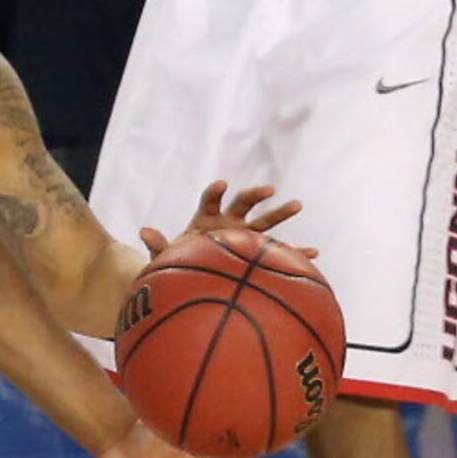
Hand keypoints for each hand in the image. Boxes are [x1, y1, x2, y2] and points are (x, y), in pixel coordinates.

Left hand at [140, 180, 312, 260]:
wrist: (195, 274)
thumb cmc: (180, 262)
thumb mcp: (166, 257)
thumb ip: (157, 245)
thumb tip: (143, 231)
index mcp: (205, 219)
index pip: (210, 200)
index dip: (214, 192)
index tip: (221, 183)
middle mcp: (228, 222)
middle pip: (242, 203)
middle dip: (254, 194)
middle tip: (268, 188)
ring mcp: (245, 235)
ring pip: (265, 221)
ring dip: (280, 212)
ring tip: (297, 204)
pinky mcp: (256, 252)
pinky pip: (278, 251)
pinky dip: (295, 252)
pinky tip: (313, 253)